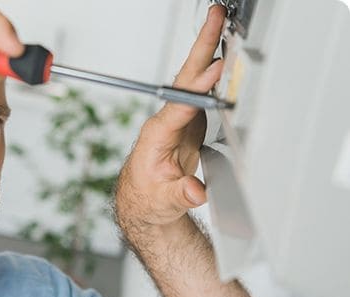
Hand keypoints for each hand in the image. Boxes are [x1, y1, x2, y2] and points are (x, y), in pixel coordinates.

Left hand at [115, 5, 225, 229]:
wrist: (146, 201)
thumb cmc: (149, 198)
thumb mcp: (164, 203)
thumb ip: (180, 196)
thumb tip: (194, 191)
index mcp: (157, 136)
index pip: (180, 107)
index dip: (198, 89)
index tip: (216, 69)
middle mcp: (167, 120)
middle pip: (185, 80)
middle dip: (200, 48)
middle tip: (214, 16)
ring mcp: (178, 118)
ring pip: (193, 80)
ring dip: (208, 50)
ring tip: (219, 20)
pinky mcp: (188, 120)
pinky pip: (201, 89)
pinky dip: (214, 68)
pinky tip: (224, 51)